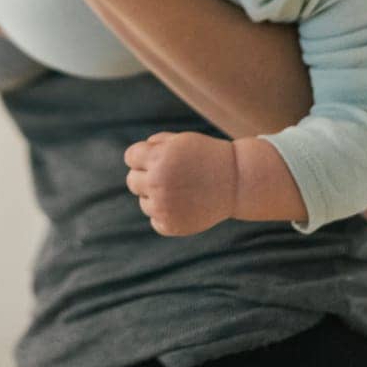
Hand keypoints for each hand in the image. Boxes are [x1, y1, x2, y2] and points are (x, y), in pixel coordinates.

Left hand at [123, 131, 237, 236]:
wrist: (236, 181)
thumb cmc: (206, 157)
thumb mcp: (181, 141)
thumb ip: (153, 145)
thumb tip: (132, 159)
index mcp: (157, 158)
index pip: (130, 157)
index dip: (143, 156)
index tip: (159, 158)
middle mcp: (157, 182)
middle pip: (132, 181)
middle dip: (147, 176)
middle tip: (170, 176)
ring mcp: (163, 206)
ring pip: (143, 202)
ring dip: (157, 196)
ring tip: (181, 191)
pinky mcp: (170, 225)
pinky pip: (155, 220)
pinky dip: (166, 214)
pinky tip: (184, 205)